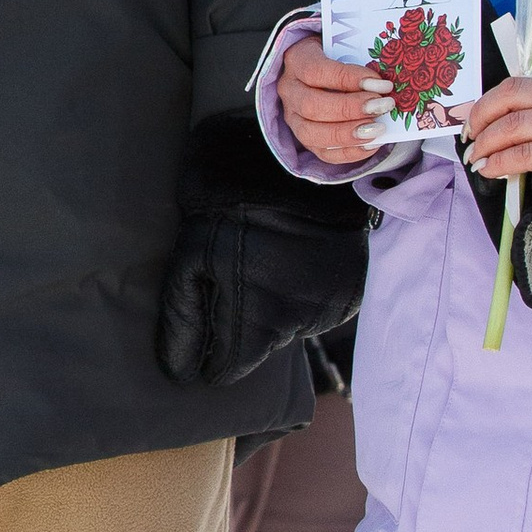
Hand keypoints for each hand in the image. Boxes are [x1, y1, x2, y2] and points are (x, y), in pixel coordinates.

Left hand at [156, 105, 368, 386]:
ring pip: (292, 327)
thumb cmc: (228, 206)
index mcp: (254, 322)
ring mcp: (331, 306)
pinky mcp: (353, 288)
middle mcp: (298, 323)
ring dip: (277, 305)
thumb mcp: (191, 256)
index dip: (212, 355)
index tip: (207, 332)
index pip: (228, 370)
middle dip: (246, 324)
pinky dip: (304, 290)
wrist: (292, 159)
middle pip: (262, 348)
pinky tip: (294, 257)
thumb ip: (183, 320)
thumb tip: (178, 372)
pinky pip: (319, 306)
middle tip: (239, 275)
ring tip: (268, 260)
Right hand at [276, 35, 399, 172]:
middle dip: (351, 109)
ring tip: (379, 129)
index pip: (317, 71)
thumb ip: (361, 60)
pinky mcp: (304, 139)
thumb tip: (387, 83)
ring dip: (349, 134)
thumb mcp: (345, 47)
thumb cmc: (338, 55)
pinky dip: (350, 152)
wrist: (321, 71)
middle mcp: (290, 91)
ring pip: (312, 133)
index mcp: (297, 60)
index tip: (380, 84)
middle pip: (312, 105)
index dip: (349, 79)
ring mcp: (293, 118)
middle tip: (383, 106)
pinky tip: (373, 144)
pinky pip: (323, 153)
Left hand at [461, 67, 531, 184]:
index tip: (476, 118)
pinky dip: (500, 162)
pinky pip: (523, 154)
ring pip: (511, 125)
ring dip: (485, 143)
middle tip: (469, 137)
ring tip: (476, 157)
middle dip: (480, 118)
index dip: (488, 102)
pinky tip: (489, 169)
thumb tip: (520, 112)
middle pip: (508, 97)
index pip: (516, 86)